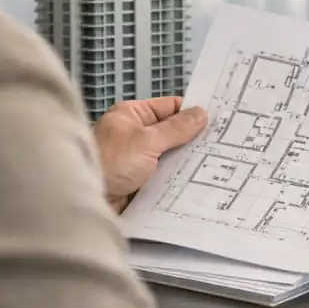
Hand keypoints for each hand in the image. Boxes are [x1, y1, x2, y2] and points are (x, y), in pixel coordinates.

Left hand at [92, 97, 207, 212]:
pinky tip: (194, 180)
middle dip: (192, 138)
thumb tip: (199, 114)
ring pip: (169, 155)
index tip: (217, 119)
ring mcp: (135, 158)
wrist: (87, 200)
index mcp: (131, 115)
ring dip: (185, 160)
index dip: (192, 112)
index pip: (169, 107)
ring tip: (214, 161)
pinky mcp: (138, 180)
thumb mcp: (147, 141)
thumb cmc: (108, 164)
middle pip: (171, 132)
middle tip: (221, 141)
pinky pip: (163, 175)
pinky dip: (176, 177)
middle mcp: (133, 134)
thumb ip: (175, 128)